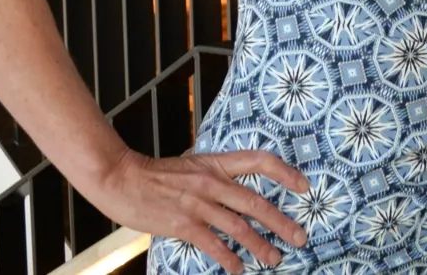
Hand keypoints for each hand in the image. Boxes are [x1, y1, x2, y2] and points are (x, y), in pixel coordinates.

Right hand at [84, 149, 309, 273]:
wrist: (122, 178)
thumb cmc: (158, 174)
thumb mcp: (193, 164)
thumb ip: (217, 174)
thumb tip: (239, 188)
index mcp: (217, 163)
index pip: (260, 161)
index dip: (285, 173)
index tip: (304, 187)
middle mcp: (212, 181)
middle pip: (257, 202)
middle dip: (282, 222)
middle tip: (300, 237)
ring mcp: (198, 203)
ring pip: (239, 227)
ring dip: (260, 245)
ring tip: (274, 259)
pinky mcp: (183, 223)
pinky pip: (213, 244)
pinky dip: (228, 258)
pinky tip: (238, 268)